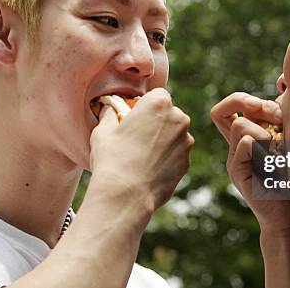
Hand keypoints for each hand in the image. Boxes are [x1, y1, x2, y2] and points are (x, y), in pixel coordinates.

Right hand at [89, 88, 193, 211]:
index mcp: (159, 104)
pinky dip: (167, 158)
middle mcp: (179, 119)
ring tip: (141, 156)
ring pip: (175, 134)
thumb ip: (110, 115)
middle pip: (169, 113)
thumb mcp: (102, 131)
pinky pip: (176, 154)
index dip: (145, 105)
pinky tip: (148, 168)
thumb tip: (109, 110)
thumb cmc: (112, 159)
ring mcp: (186, 142)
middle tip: (137, 136)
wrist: (126, 194)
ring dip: (163, 140)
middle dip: (157, 121)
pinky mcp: (187, 162)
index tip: (134, 117)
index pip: (157, 95)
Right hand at [211, 92, 289, 234]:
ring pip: (240, 125)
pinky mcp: (237, 173)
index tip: (274, 107)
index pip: (229, 107)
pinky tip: (278, 160)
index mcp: (248, 136)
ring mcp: (235, 159)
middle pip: (223, 110)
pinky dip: (264, 146)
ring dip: (265, 129)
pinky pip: (244, 144)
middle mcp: (237, 146)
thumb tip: (282, 83)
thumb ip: (286, 116)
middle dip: (256, 105)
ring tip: (282, 146)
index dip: (244, 99)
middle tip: (280, 118)